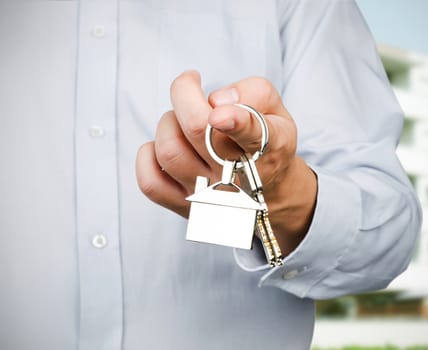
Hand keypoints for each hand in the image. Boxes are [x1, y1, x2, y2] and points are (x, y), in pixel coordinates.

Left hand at [136, 70, 316, 255]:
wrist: (270, 194)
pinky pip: (150, 181)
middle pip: (197, 130)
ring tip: (183, 121)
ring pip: (169, 150)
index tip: (219, 113)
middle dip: (185, 95)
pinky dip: (148, 155)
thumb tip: (217, 100)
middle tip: (191, 88)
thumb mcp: (279, 113)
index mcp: (266, 148)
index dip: (234, 121)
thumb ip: (256, 93)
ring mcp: (208, 193)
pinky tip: (167, 145)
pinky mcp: (185, 206)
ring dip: (169, 123)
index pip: (252, 135)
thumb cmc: (267, 145)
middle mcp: (236, 175)